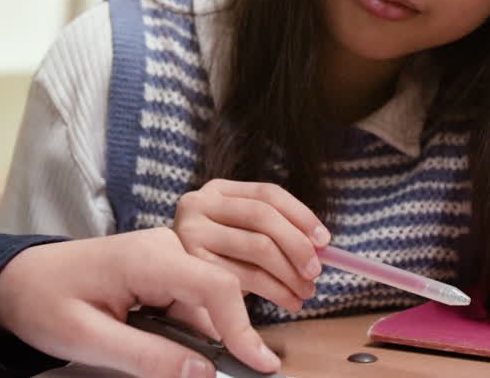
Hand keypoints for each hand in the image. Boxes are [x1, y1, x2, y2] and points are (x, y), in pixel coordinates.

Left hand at [0, 228, 280, 377]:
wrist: (16, 281)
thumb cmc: (43, 303)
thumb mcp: (89, 340)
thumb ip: (147, 358)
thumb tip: (203, 376)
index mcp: (147, 257)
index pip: (216, 288)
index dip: (243, 330)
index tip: (262, 366)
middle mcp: (165, 248)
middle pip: (215, 299)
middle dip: (222, 340)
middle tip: (222, 372)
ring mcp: (165, 256)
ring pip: (204, 306)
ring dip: (195, 340)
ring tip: (135, 347)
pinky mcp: (161, 269)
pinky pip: (189, 304)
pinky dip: (184, 332)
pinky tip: (147, 342)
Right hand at [174, 179, 329, 314]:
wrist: (164, 281)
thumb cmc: (215, 259)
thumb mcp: (238, 233)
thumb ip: (272, 232)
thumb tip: (321, 245)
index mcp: (217, 190)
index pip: (268, 193)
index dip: (302, 215)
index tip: (325, 240)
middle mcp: (199, 203)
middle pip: (263, 216)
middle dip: (298, 245)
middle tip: (316, 271)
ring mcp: (191, 231)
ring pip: (258, 246)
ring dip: (291, 273)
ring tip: (306, 292)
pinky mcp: (191, 263)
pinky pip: (245, 276)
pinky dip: (275, 290)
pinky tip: (289, 300)